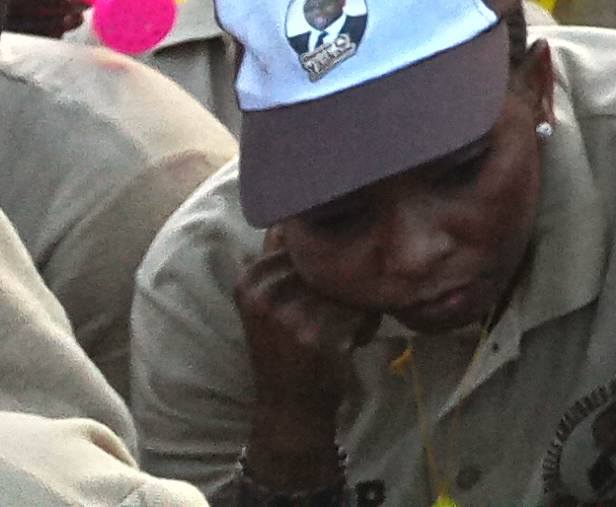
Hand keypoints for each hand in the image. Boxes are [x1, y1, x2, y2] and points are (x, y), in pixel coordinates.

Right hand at [232, 246, 372, 477]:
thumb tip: (292, 208)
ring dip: (356, 307)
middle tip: (325, 321)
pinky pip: (362, 310)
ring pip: (351, 285)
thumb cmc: (290, 346)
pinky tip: (344, 346)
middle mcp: (264, 293)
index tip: (312, 301)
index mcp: (251, 279)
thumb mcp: (273, 301)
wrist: (290, 407)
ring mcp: (289, 315)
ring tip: (335, 332)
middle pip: (332, 264)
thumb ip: (281, 257)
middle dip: (342, 288)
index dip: (325, 269)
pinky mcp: (317, 335)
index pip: (309, 246)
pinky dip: (365, 326)